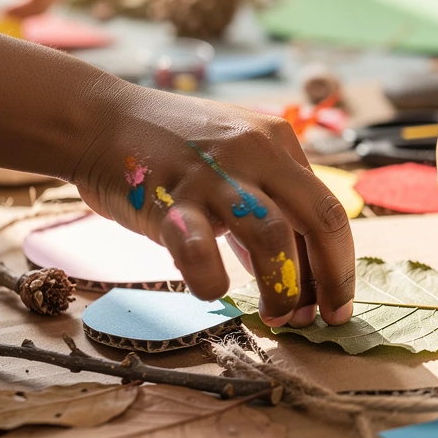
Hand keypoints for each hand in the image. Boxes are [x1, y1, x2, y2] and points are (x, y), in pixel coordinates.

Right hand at [75, 86, 355, 327]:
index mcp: (278, 145)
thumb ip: (268, 210)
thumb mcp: (236, 165)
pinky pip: (197, 245)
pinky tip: (213, 291)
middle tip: (325, 319)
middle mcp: (254, 153)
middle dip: (331, 278)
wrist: (100, 118)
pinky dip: (210, 277)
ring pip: (272, 233)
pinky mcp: (167, 196)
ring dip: (282, 286)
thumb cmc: (175, 152)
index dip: (338, 265)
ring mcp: (212, 173)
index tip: (334, 305)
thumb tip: (298, 276)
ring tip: (276, 316)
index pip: (328, 211)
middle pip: (320, 218)